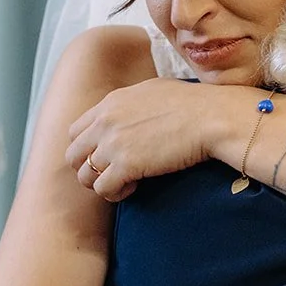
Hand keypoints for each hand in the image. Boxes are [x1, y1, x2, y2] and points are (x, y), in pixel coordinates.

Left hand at [67, 78, 211, 201]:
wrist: (212, 117)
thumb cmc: (194, 104)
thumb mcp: (154, 91)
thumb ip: (133, 103)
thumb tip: (134, 112)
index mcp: (111, 103)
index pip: (76, 131)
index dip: (88, 148)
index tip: (108, 156)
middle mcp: (105, 121)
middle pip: (73, 155)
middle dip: (89, 168)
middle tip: (113, 174)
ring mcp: (113, 143)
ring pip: (84, 175)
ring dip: (102, 183)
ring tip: (125, 183)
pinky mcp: (126, 165)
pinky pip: (103, 189)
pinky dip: (115, 193)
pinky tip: (134, 188)